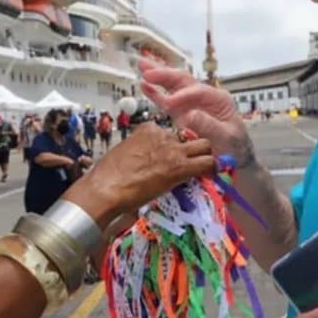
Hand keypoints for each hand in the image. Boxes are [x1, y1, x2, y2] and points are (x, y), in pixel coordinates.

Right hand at [63, 122, 217, 229]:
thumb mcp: (123, 154)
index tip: (169, 160)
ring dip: (205, 157)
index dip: (172, 147)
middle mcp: (162, 135)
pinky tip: (209, 177)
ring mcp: (173, 149)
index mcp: (146, 130)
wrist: (105, 188)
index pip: (168, 133)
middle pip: (188, 136)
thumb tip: (142, 165)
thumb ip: (137, 154)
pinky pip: (207, 163)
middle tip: (190, 163)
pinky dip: (211, 169)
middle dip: (191, 148)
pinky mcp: (180, 166)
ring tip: (204, 170)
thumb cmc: (106, 176)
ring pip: (204, 146)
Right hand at [138, 59, 253, 164]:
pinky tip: (144, 85)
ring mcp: (191, 104)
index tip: (169, 104)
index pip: (198, 91)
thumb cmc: (234, 148)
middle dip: (165, 75)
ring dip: (158, 76)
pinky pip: (167, 100)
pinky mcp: (181, 113)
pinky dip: (155, 93)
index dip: (182, 95)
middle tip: (148, 72)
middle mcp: (204, 97)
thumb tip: (189, 115)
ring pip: (173, 85)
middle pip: (184, 81)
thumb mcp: (226, 138)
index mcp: (218, 99)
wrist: (233, 160)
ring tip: (142, 66)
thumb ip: (208, 126)